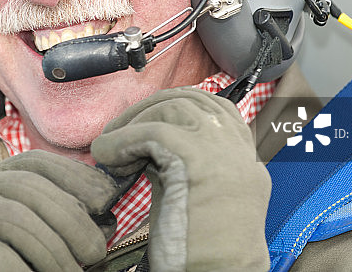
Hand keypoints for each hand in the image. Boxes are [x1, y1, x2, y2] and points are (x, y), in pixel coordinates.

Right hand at [0, 149, 118, 271]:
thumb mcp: (9, 220)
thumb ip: (44, 211)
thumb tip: (101, 217)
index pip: (38, 162)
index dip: (75, 176)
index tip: (104, 200)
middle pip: (33, 189)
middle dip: (72, 221)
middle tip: (94, 252)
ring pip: (17, 220)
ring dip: (53, 251)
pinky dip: (22, 270)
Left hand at [91, 86, 270, 271]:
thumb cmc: (198, 251)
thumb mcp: (192, 196)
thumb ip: (178, 166)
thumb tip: (143, 146)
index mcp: (245, 162)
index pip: (218, 110)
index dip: (179, 106)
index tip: (148, 120)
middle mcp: (239, 152)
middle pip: (194, 101)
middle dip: (152, 108)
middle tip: (121, 129)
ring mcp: (222, 152)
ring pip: (173, 108)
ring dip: (135, 122)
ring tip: (111, 148)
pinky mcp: (197, 160)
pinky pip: (152, 131)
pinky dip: (122, 140)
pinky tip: (107, 156)